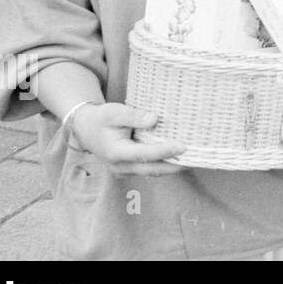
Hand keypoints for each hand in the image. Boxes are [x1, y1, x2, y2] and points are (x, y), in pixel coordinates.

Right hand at [69, 103, 185, 175]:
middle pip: (152, 169)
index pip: (144, 154)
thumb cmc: (101, 118)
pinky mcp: (130, 168)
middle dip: (174, 166)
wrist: (86, 129)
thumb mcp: (114, 112)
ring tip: (193, 159)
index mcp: (115, 152)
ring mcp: (125, 170)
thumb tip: (154, 119)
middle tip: (196, 158)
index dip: (164, 151)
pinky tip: (180, 158)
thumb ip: (134, 116)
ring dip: (172, 167)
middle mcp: (120, 166)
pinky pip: (150, 169)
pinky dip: (165, 164)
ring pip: (152, 171)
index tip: (183, 146)